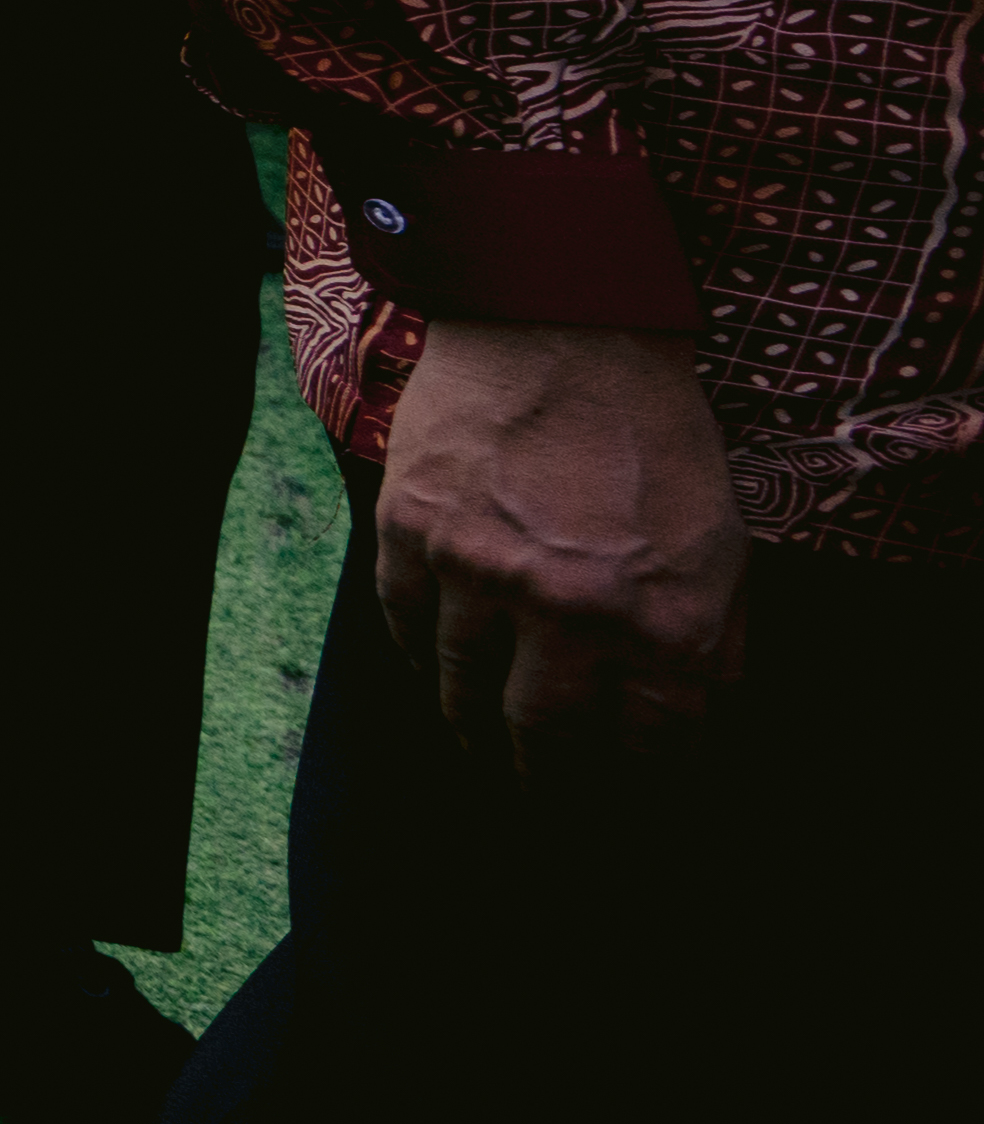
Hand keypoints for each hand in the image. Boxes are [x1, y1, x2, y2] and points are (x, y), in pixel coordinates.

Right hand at [373, 311, 749, 755]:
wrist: (562, 326)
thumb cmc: (653, 434)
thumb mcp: (722, 541)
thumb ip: (708, 638)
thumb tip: (685, 716)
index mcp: (661, 617)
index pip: (645, 741)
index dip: (631, 777)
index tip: (616, 790)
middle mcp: (568, 610)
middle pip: (541, 733)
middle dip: (540, 778)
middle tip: (536, 797)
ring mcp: (480, 572)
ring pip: (461, 688)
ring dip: (469, 729)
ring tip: (476, 746)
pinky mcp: (411, 531)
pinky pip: (402, 622)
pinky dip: (416, 656)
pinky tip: (429, 670)